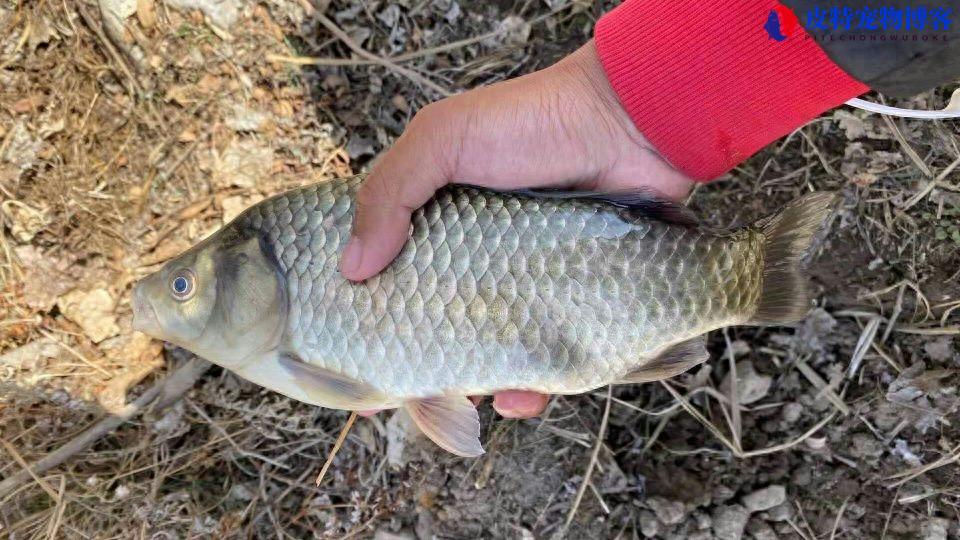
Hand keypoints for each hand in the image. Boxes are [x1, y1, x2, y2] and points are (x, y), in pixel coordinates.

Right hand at [343, 40, 693, 418]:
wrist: (630, 126)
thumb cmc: (531, 124)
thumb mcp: (444, 139)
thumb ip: (391, 192)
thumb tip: (350, 269)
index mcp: (440, 224)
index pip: (393, 276)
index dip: (370, 315)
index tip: (352, 358)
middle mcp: (479, 259)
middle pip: (440, 324)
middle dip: (421, 364)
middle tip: (406, 397)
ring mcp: (526, 283)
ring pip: (490, 350)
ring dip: (474, 384)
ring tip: (465, 403)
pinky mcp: (570, 301)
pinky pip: (547, 358)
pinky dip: (532, 386)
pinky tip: (517, 396)